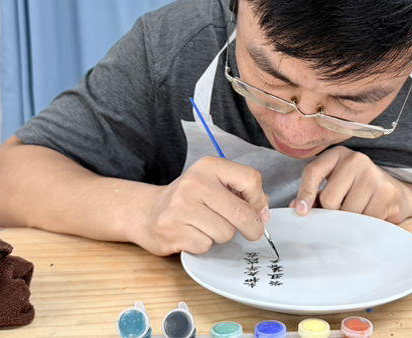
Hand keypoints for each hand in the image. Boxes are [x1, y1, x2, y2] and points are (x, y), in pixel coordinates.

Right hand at [131, 157, 269, 255]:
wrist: (147, 211)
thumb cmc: (189, 199)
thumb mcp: (215, 185)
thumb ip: (243, 194)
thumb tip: (264, 214)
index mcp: (209, 166)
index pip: (250, 179)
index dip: (259, 200)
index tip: (256, 209)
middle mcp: (195, 183)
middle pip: (241, 212)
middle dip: (252, 228)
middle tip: (251, 232)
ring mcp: (181, 207)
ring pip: (226, 233)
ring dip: (222, 235)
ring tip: (207, 227)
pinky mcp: (173, 230)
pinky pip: (206, 245)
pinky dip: (204, 245)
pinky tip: (193, 234)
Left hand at [291, 146, 411, 222]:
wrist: (396, 193)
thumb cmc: (358, 190)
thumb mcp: (335, 186)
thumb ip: (315, 195)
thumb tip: (296, 208)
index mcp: (337, 155)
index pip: (313, 172)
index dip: (305, 193)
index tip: (301, 212)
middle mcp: (356, 160)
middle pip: (329, 199)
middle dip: (333, 212)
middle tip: (343, 210)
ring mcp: (373, 174)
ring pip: (347, 212)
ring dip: (350, 220)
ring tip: (359, 210)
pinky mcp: (387, 192)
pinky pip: (366, 219)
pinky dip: (365, 224)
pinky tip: (371, 214)